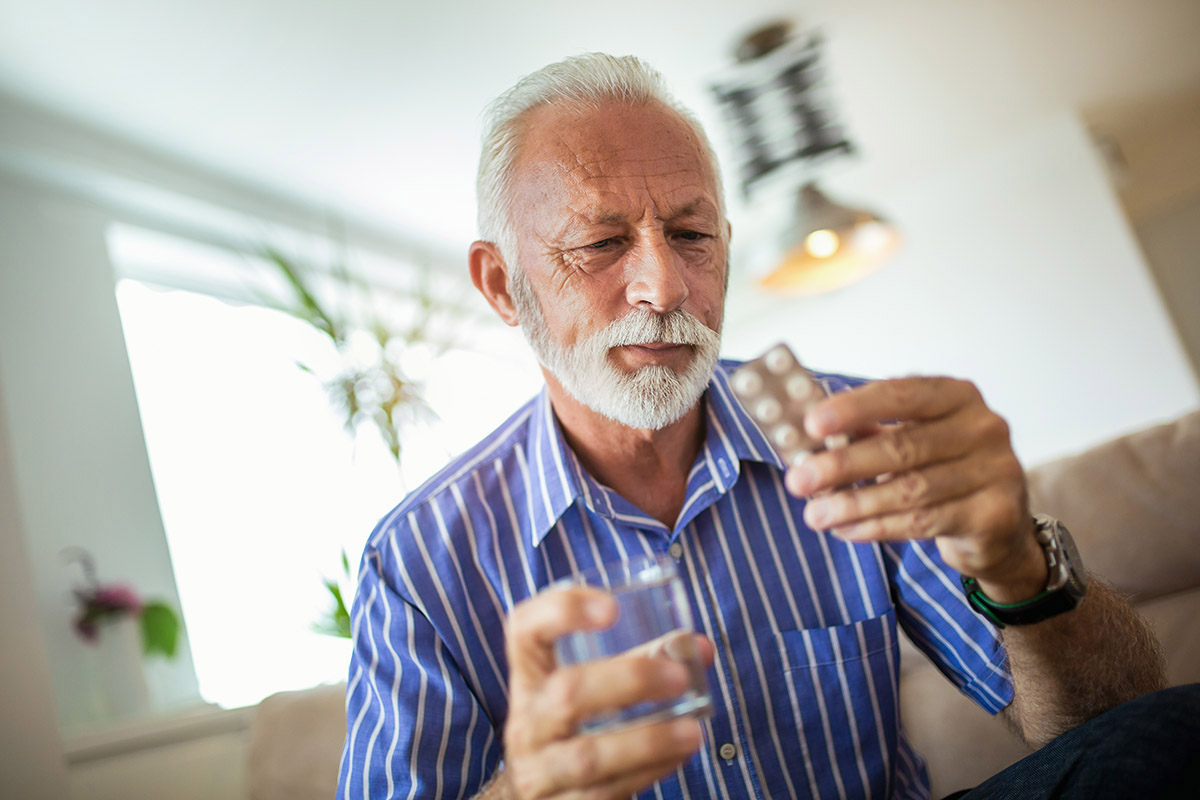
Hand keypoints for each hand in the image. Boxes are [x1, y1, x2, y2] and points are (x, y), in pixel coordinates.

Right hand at [499, 586, 712, 799]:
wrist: (533, 791)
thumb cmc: (570, 722)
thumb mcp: (589, 684)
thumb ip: (639, 660)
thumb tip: (700, 648)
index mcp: (529, 674)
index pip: (524, 630)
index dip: (562, 611)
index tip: (612, 607)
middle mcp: (526, 719)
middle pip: (568, 693)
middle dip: (630, 681)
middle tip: (679, 677)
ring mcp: (538, 767)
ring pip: (589, 755)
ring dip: (648, 740)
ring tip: (693, 730)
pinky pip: (606, 792)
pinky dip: (649, 772)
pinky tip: (679, 756)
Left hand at [783, 377, 1045, 598]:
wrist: (997, 524)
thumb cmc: (940, 469)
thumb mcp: (909, 440)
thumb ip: (866, 433)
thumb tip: (806, 440)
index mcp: (957, 396)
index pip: (902, 395)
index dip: (855, 408)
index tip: (811, 424)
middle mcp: (983, 428)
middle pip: (902, 447)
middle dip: (843, 465)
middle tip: (798, 480)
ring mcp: (996, 471)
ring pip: (911, 490)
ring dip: (854, 505)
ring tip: (814, 515)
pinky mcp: (993, 515)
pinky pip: (923, 523)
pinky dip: (877, 527)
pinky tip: (846, 530)